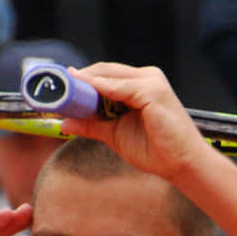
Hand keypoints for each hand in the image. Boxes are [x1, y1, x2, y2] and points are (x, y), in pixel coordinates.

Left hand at [59, 63, 206, 181]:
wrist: (181, 164)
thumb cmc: (155, 150)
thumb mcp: (114, 135)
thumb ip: (92, 125)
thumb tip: (64, 122)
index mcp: (139, 85)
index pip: (105, 75)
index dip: (81, 79)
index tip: (59, 87)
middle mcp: (146, 77)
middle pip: (104, 71)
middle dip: (79, 79)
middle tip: (55, 87)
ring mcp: (151, 82)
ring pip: (109, 76)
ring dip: (84, 83)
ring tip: (63, 90)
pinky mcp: (153, 91)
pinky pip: (119, 87)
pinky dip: (99, 88)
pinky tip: (83, 90)